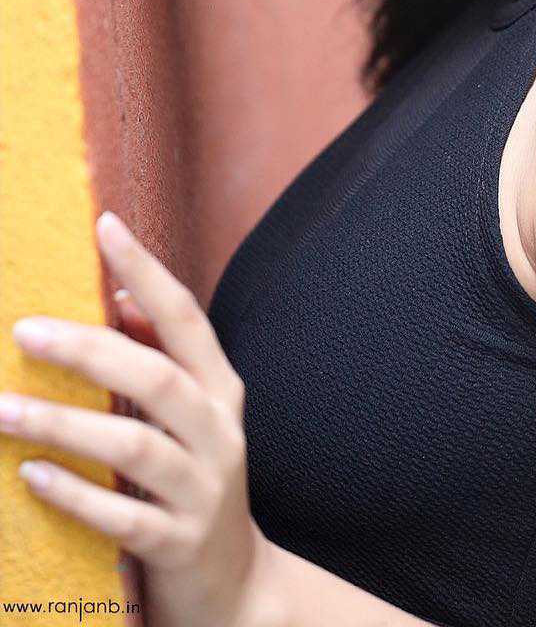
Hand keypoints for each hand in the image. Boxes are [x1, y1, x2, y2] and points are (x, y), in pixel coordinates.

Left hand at [2, 211, 273, 626]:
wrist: (235, 588)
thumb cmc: (195, 484)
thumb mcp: (191, 418)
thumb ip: (161, 359)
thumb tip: (121, 295)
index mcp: (220, 390)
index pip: (186, 318)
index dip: (149, 270)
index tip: (107, 226)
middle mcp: (218, 433)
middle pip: (156, 378)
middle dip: (89, 349)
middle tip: (24, 330)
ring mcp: (202, 491)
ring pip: (135, 448)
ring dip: (66, 424)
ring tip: (4, 408)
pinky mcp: (177, 545)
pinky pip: (122, 518)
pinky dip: (75, 494)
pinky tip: (30, 476)